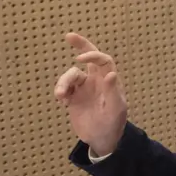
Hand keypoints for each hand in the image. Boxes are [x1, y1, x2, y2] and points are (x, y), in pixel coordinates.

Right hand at [54, 33, 127, 155]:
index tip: (79, 58)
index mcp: (109, 81)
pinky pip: (64, 88)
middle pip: (89, 58)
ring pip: (70, 76)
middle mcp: (97, 81)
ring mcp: (84, 88)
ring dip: (63, 82)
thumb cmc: (114, 123)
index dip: (92, 55)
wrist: (102, 139)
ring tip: (61, 95)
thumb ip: (113, 92)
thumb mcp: (115, 109)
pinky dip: (60, 91)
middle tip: (69, 35)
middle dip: (81, 45)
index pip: (103, 60)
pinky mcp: (73, 98)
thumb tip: (111, 74)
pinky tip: (62, 101)